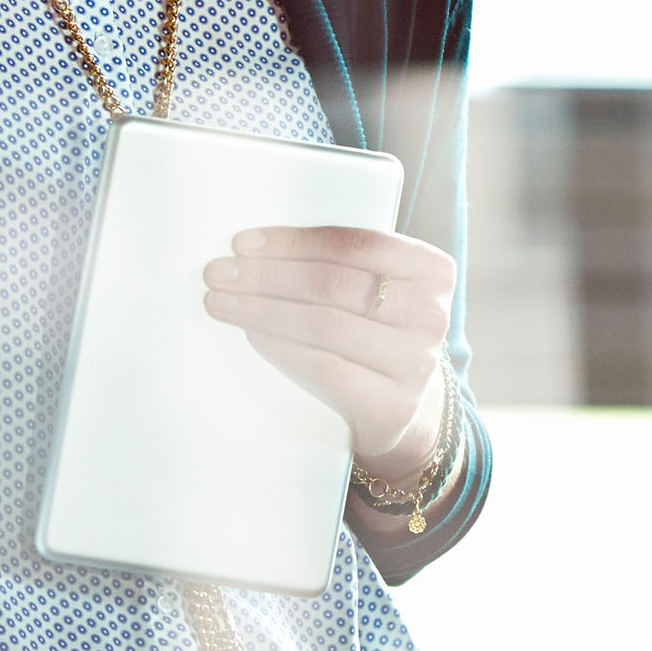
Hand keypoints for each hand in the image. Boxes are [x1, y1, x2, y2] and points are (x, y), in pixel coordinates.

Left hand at [203, 225, 456, 480]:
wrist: (403, 408)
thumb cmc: (375, 332)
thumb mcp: (378, 290)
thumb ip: (341, 263)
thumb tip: (256, 245)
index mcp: (432, 270)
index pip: (354, 243)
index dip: (292, 242)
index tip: (242, 242)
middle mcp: (432, 314)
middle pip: (334, 283)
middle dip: (268, 275)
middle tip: (218, 273)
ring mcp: (417, 363)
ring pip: (326, 324)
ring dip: (264, 309)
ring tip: (221, 302)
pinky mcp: (393, 405)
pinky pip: (326, 367)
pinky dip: (282, 347)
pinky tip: (253, 334)